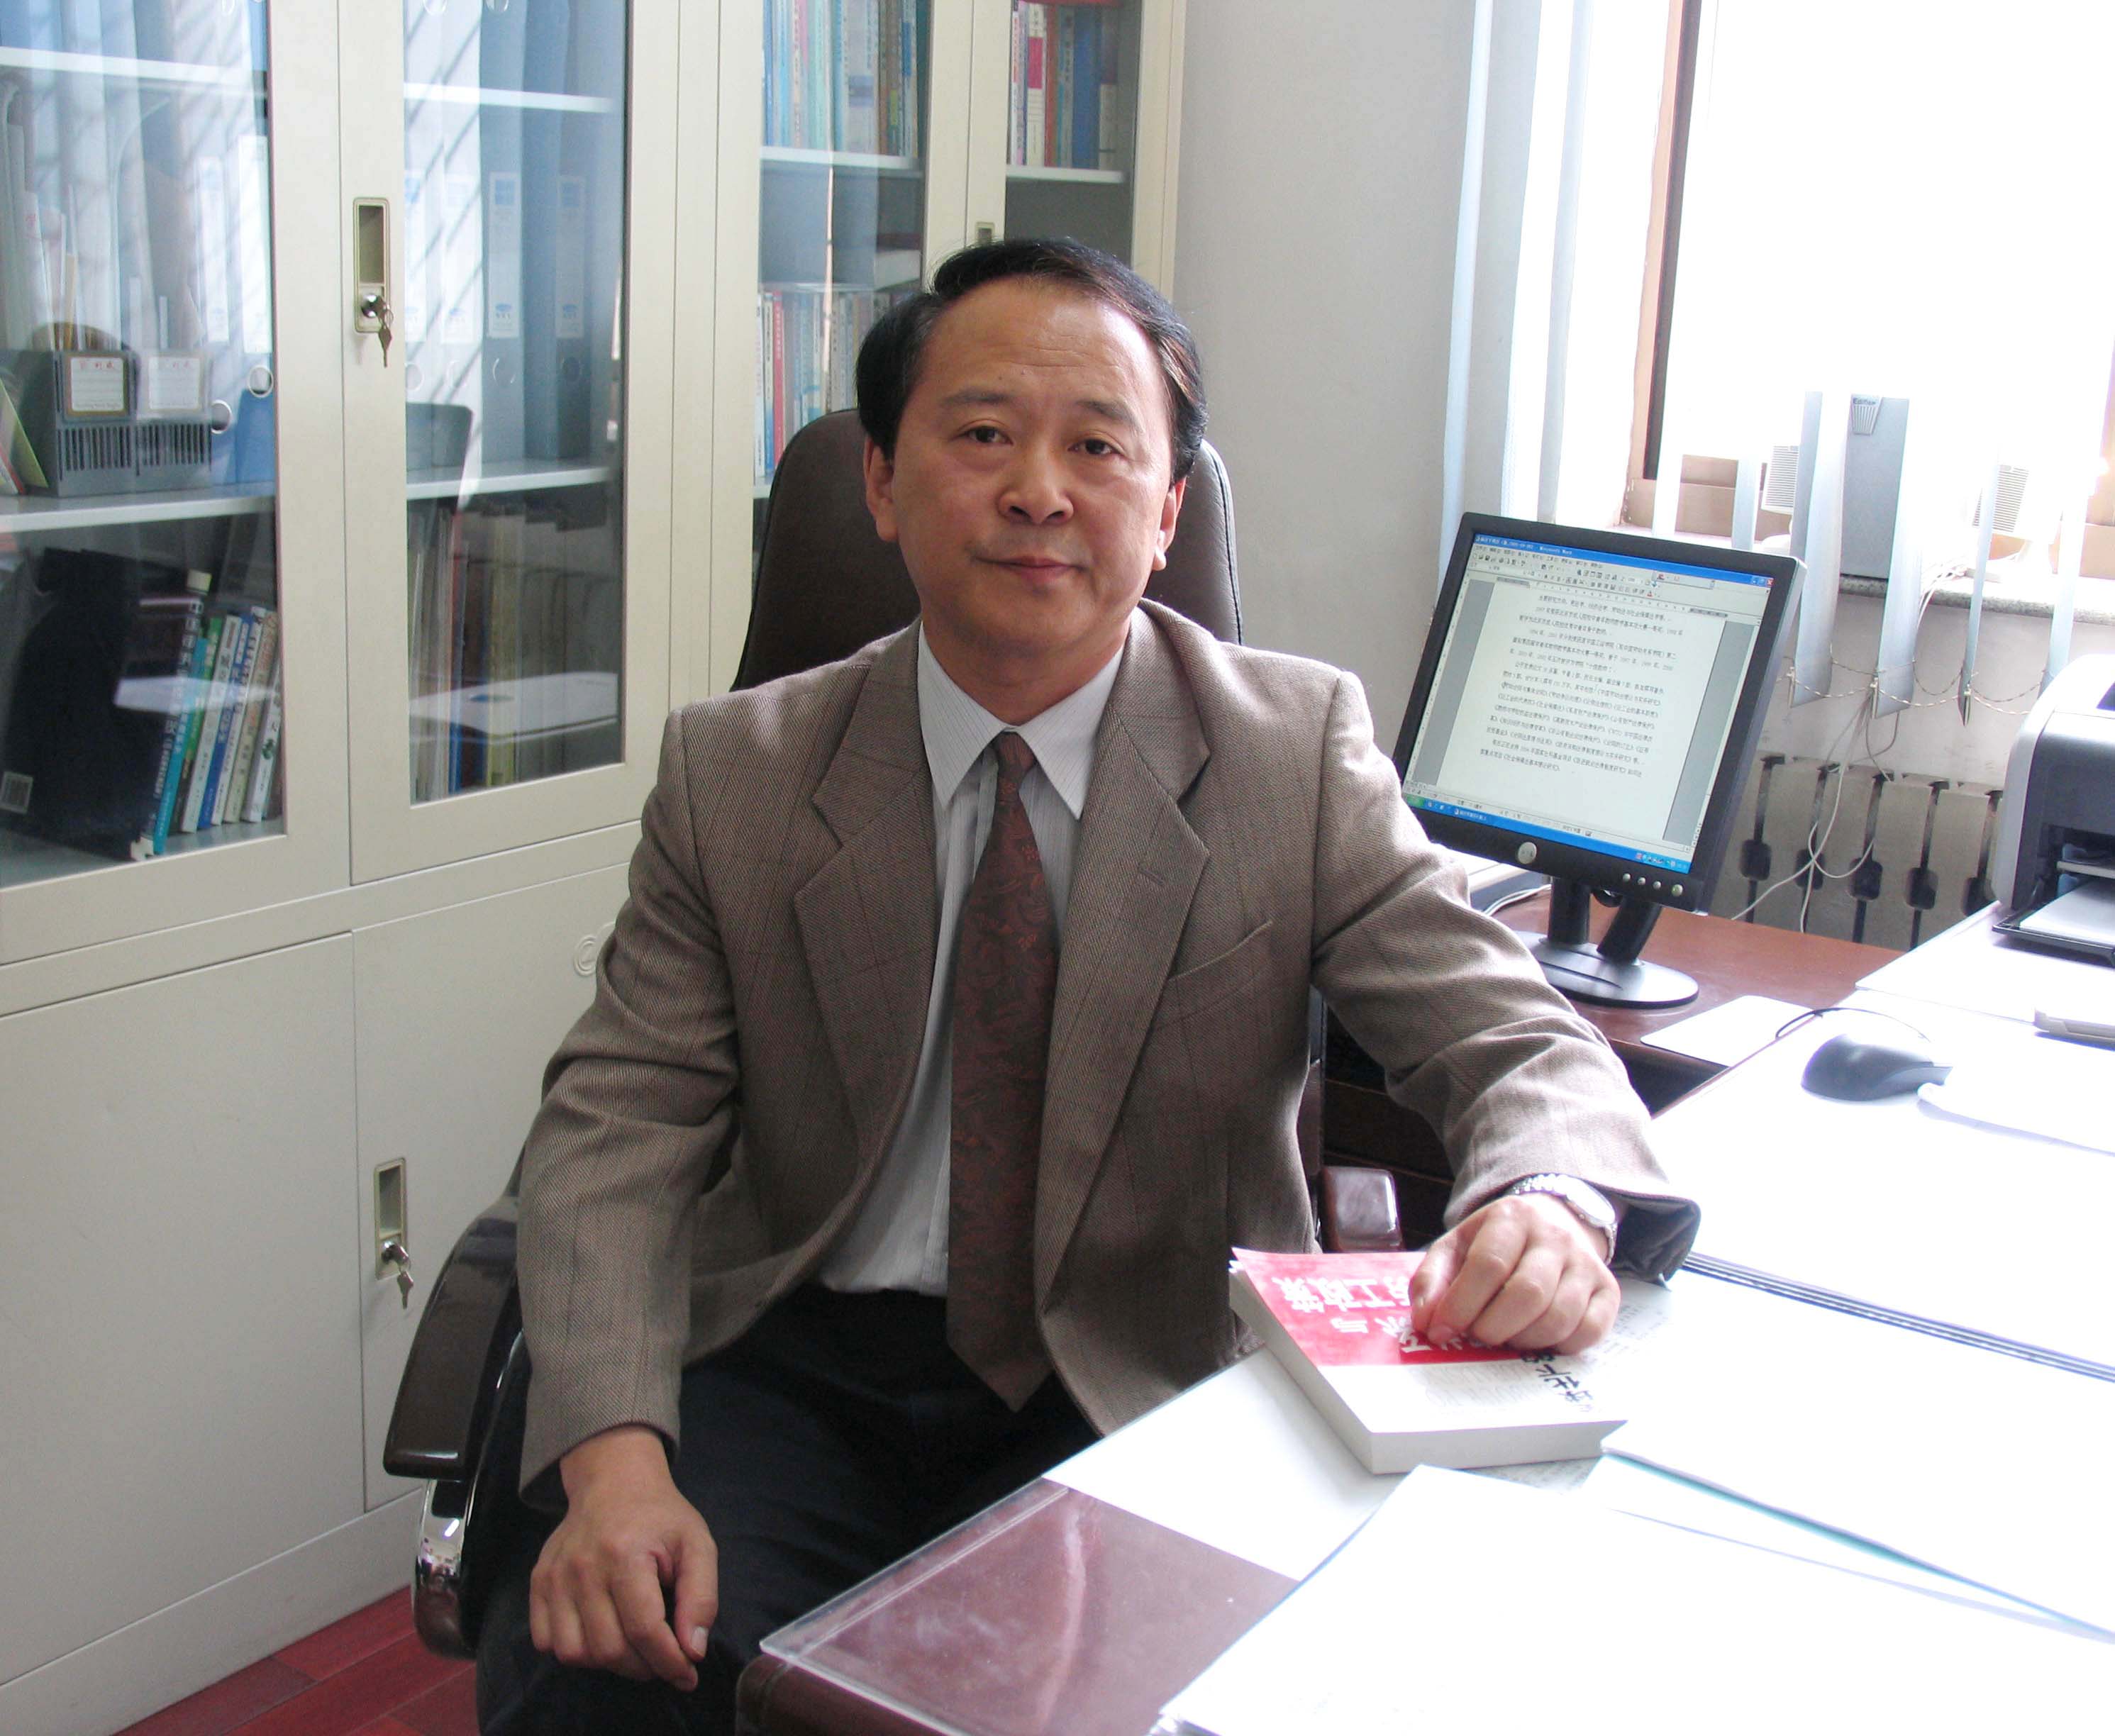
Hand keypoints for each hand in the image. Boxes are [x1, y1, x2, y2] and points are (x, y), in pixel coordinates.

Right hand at [530, 1424, 717, 1689]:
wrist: (614, 1483)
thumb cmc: (660, 1517)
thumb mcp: (697, 1545)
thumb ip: (701, 1597)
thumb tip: (693, 1651)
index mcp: (625, 1553)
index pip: (645, 1629)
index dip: (669, 1662)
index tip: (688, 1675)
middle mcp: (583, 1567)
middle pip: (609, 1649)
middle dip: (643, 1666)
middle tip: (662, 1659)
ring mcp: (555, 1576)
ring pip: (575, 1653)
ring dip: (609, 1663)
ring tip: (633, 1648)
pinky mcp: (538, 1582)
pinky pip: (546, 1641)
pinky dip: (574, 1651)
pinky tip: (600, 1634)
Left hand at [1409, 1192, 1617, 1354]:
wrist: (1552, 1223)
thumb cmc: (1495, 1244)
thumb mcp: (1456, 1248)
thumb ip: (1432, 1280)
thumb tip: (1426, 1321)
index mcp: (1512, 1218)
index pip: (1489, 1265)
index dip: (1461, 1305)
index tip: (1442, 1331)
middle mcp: (1555, 1237)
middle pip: (1527, 1294)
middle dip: (1493, 1327)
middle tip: (1478, 1336)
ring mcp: (1587, 1263)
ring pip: (1559, 1317)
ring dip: (1524, 1340)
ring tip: (1506, 1335)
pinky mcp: (1608, 1291)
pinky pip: (1590, 1331)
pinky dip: (1560, 1346)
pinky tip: (1539, 1338)